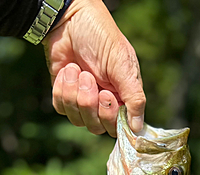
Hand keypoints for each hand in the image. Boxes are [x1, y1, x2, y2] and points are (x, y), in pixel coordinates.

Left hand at [43, 0, 145, 136]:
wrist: (70, 20)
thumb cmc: (102, 38)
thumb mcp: (124, 67)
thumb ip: (134, 98)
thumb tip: (138, 128)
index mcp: (122, 98)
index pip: (117, 126)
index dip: (109, 117)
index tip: (105, 94)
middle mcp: (102, 103)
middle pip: (96, 127)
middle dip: (89, 103)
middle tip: (88, 76)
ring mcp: (82, 100)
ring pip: (77, 120)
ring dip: (74, 93)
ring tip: (77, 69)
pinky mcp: (64, 95)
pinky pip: (61, 108)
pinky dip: (62, 90)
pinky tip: (67, 70)